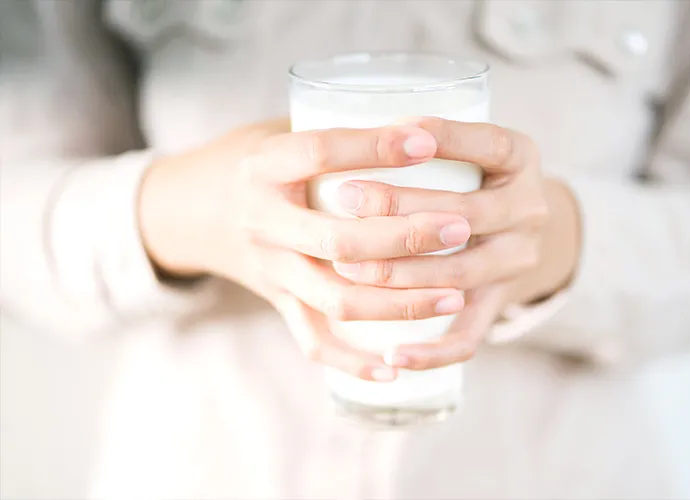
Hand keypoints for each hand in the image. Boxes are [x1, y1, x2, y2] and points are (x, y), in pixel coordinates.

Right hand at [137, 119, 472, 380]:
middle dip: (407, 238)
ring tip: (454, 294)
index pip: (320, 154)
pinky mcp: (277, 300)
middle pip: (340, 239)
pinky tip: (395, 368)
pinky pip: (314, 340)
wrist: (189, 210)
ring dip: (399, 303)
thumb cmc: (252, 162)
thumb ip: (331, 131)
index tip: (429, 142)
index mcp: (262, 166)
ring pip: (337, 297)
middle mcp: (263, 221)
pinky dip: (353, 361)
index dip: (375, 148)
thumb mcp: (276, 130)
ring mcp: (270, 268)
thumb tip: (418, 123)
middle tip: (460, 228)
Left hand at [330, 117, 581, 368]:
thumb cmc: (467, 173)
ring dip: (401, 273)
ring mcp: (518, 260)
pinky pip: (470, 334)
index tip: (395, 132)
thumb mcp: (465, 142)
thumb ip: (425, 135)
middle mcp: (529, 209)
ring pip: (460, 274)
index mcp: (520, 158)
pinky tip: (392, 357)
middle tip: (344, 197)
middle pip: (466, 213)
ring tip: (347, 266)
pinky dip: (432, 350)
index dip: (446, 138)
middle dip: (401, 207)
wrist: (514, 225)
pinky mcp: (500, 302)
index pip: (489, 143)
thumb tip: (340, 110)